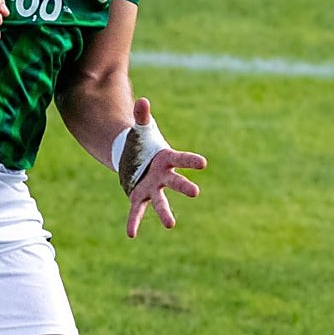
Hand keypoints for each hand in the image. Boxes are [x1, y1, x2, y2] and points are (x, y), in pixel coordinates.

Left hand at [121, 98, 205, 237]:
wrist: (133, 157)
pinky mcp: (139, 196)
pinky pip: (137, 211)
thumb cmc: (143, 142)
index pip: (181, 159)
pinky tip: (131, 234)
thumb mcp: (141, 128)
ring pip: (160, 201)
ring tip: (171, 225)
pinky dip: (134, 221)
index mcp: (166, 158)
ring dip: (165, 213)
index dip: (191, 161)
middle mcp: (163, 176)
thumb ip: (141, 116)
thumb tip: (141, 101)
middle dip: (184, 186)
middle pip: (175, 182)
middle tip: (195, 192)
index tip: (203, 163)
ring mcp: (152, 188)